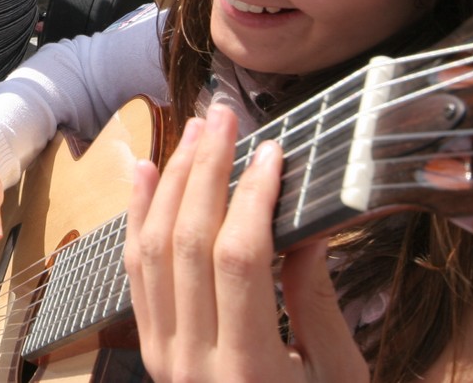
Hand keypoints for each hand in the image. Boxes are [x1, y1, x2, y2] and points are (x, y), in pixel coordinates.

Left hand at [124, 104, 367, 382]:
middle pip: (188, 242)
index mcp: (248, 371)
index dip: (254, 197)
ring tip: (194, 131)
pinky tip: (149, 173)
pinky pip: (135, 272)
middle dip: (206, 170)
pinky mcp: (151, 351)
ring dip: (173, 182)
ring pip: (152, 249)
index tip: (274, 149)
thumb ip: (314, 297)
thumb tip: (303, 219)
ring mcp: (163, 356)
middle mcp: (193, 362)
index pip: (239, 259)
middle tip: (224, 115)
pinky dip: (138, 217)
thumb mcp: (338, 373)